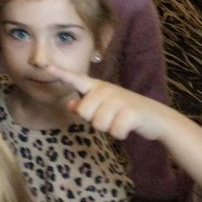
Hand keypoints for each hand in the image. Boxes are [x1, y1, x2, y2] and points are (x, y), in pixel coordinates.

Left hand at [51, 65, 201, 201]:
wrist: (156, 117)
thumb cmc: (125, 112)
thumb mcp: (104, 107)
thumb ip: (86, 106)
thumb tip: (70, 105)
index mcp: (97, 87)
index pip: (76, 79)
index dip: (61, 73)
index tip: (45, 66)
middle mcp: (106, 90)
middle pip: (84, 113)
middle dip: (95, 121)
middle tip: (110, 117)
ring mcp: (118, 99)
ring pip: (98, 124)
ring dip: (109, 128)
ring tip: (119, 120)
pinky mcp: (129, 112)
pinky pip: (114, 132)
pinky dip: (120, 134)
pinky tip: (128, 127)